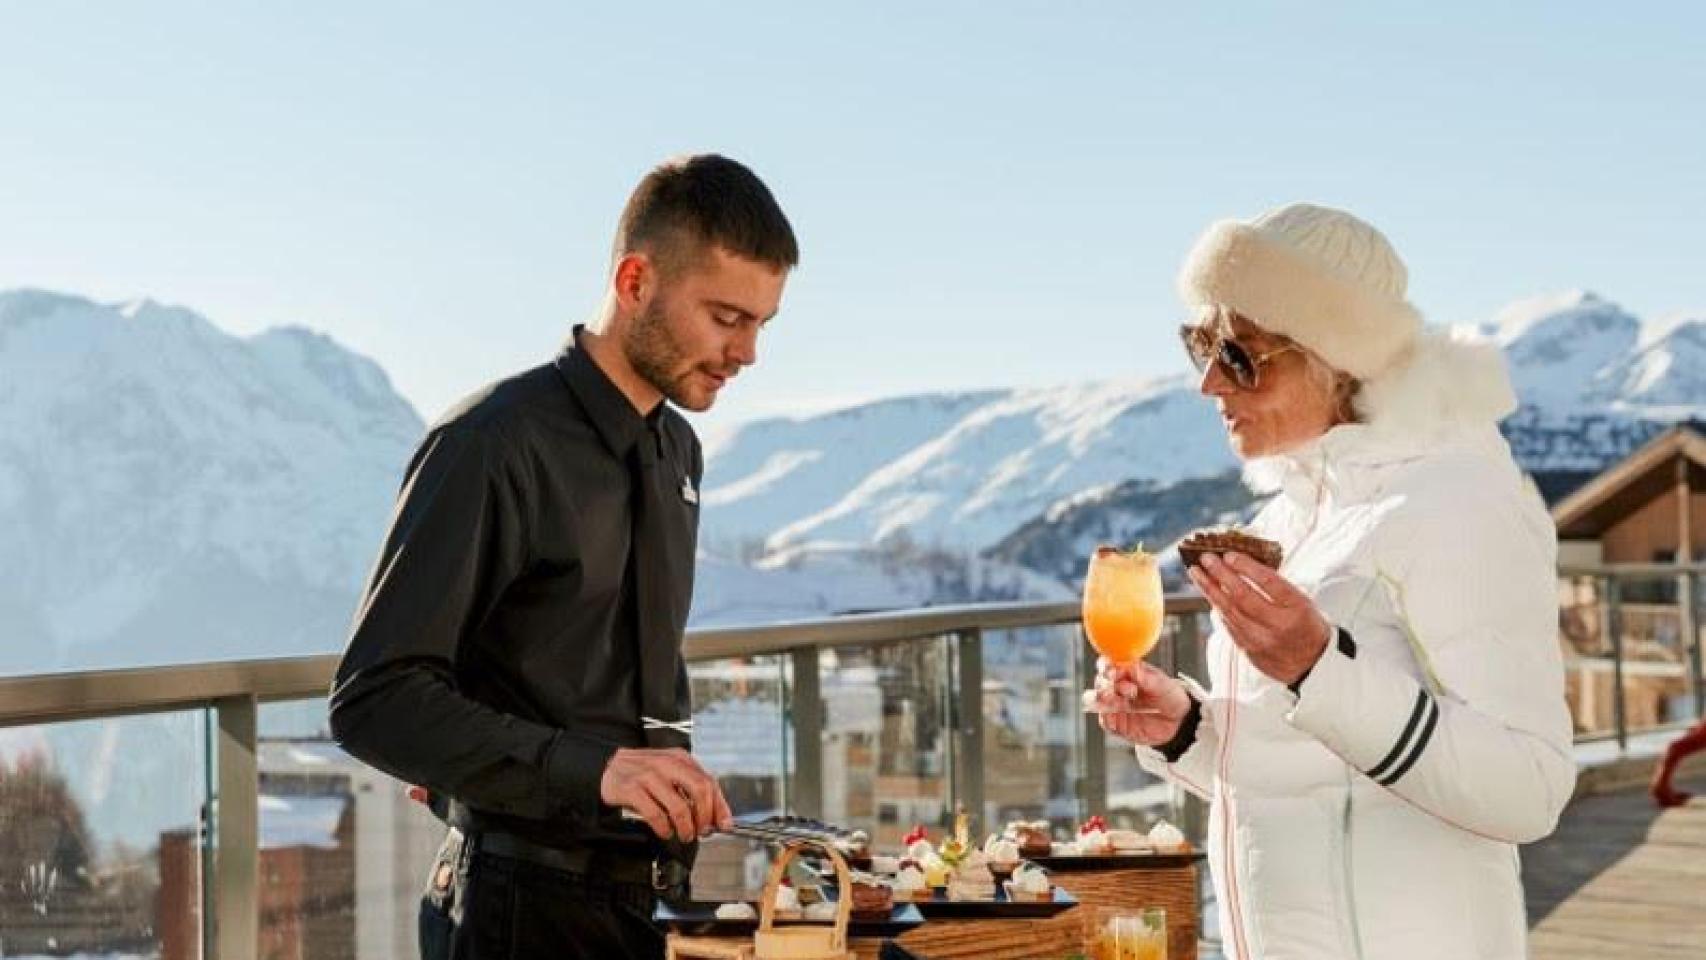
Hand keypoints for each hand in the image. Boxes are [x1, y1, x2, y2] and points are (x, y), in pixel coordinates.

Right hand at [600, 748, 733, 840]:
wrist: (605, 768)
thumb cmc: (641, 773)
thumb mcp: (669, 773)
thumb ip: (691, 789)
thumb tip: (715, 815)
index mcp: (680, 758)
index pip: (709, 782)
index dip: (720, 806)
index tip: (724, 824)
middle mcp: (667, 764)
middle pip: (699, 790)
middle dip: (705, 816)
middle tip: (703, 831)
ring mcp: (649, 775)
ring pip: (679, 806)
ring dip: (686, 827)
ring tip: (684, 835)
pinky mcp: (632, 789)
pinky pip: (656, 814)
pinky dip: (664, 828)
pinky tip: (665, 832)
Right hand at [1088, 658, 1192, 746]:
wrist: (1180, 721)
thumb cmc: (1170, 697)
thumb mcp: (1163, 684)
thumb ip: (1146, 677)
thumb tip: (1131, 666)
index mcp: (1127, 673)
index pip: (1108, 665)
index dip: (1106, 666)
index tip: (1112, 670)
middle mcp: (1117, 688)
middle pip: (1100, 682)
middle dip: (1107, 683)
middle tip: (1125, 688)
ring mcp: (1115, 706)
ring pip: (1097, 701)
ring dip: (1102, 699)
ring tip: (1117, 701)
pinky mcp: (1117, 725)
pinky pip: (1105, 722)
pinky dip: (1107, 718)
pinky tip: (1115, 716)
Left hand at [1187, 552, 1329, 686]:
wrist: (1313, 664)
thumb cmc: (1306, 626)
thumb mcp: (1302, 601)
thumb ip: (1276, 586)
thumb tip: (1242, 564)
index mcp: (1297, 608)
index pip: (1269, 583)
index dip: (1247, 567)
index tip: (1229, 554)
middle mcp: (1279, 625)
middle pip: (1243, 597)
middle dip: (1221, 575)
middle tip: (1206, 558)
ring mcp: (1262, 640)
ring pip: (1230, 612)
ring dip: (1210, 590)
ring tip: (1196, 572)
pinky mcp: (1250, 651)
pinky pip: (1229, 626)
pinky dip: (1217, 607)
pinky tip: (1208, 593)